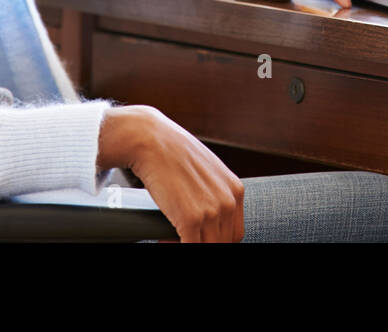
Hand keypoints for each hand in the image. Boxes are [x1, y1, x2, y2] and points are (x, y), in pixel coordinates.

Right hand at [96, 105, 243, 241]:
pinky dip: (175, 247)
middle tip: (180, 238)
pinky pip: (191, 248)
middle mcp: (228, 201)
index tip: (198, 236)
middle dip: (202, 243)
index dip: (215, 239)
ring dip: (189, 245)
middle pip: (223, 242)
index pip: (234, 233)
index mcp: (235, 190)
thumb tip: (206, 215)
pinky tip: (162, 239)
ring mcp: (211, 211)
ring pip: (208, 247)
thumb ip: (213, 192)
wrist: (152, 140)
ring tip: (168, 238)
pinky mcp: (190, 219)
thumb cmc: (173, 152)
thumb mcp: (206, 171)